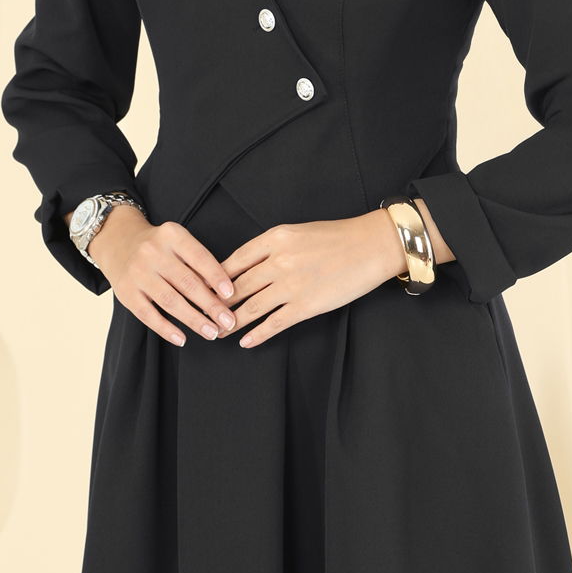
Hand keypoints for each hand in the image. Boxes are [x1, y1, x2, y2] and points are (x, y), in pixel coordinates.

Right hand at [88, 207, 238, 346]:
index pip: (199, 257)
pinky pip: (148, 315)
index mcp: (171, 235)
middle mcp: (153, 252)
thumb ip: (196, 260)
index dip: (216, 277)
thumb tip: (221, 292)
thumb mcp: (176, 240)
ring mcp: (138, 273)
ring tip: (211, 332)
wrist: (118, 241)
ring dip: (194, 320)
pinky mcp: (126, 292)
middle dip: (211, 305)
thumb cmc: (158, 245)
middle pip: (187, 282)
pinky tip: (182, 339)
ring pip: (170, 301)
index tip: (231, 294)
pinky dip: (166, 329)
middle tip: (228, 322)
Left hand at [215, 210, 403, 348]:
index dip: (214, 279)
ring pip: (250, 308)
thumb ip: (270, 247)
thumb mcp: (296, 231)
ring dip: (231, 322)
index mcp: (274, 238)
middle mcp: (278, 261)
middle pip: (236, 287)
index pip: (233, 261)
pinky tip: (245, 341)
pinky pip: (273, 323)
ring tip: (217, 331)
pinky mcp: (306, 306)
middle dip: (216, 304)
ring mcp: (291, 285)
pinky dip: (256, 335)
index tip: (202, 289)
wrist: (370, 246)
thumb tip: (245, 266)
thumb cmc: (336, 236)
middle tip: (201, 315)